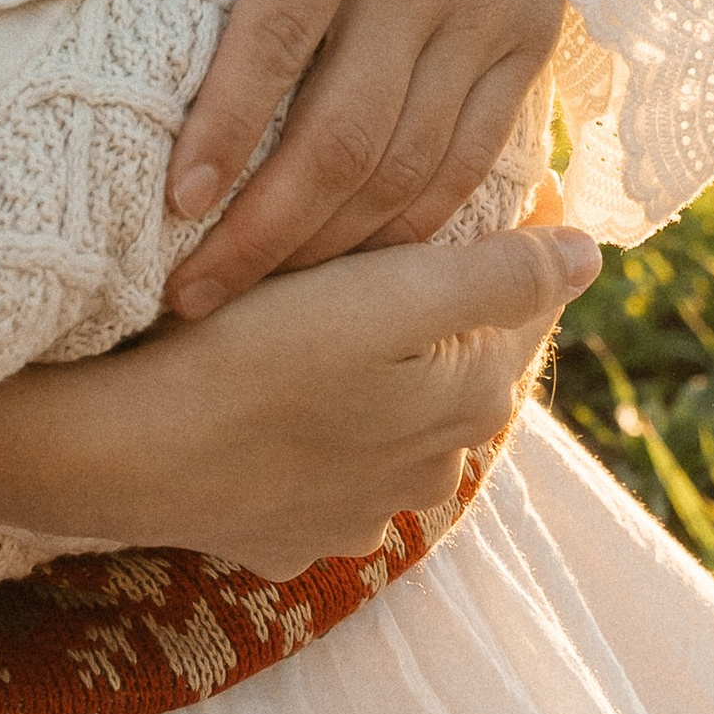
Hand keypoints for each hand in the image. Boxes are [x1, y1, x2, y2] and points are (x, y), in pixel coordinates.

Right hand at [0, 209, 597, 576]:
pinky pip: (322, 471)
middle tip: (414, 232)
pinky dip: (318, 430)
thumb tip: (593, 254)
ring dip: (385, 378)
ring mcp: (349, 518)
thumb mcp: (384, 297)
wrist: (120, 450)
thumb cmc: (252, 353)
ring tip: (343, 306)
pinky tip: (284, 391)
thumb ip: (497, 277)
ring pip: (393, 429)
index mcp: (463, 407)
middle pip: (461, 372)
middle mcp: (424, 478)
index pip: (524, 313)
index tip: (505, 179)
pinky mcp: (278, 535)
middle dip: (452, 310)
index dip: (520, 242)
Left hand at [38, 0, 562, 311]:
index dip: (227, 124)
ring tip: (258, 296)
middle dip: (266, 228)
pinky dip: (419, 221)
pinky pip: (475, 154)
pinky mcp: (529, 40)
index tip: (175, 203)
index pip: (279, 31)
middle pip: (344, 130)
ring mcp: (485, 15)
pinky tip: (361, 262)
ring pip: (409, 162)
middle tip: (192, 296)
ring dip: (333, 243)